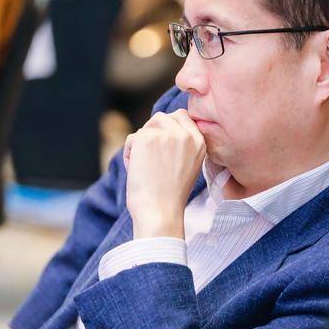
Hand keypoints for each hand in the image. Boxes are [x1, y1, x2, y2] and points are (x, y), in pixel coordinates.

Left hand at [123, 109, 205, 238]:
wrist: (160, 212)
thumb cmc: (170, 196)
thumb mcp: (188, 165)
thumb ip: (181, 144)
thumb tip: (161, 125)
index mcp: (199, 142)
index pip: (182, 115)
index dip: (167, 125)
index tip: (160, 142)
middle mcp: (185, 135)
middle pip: (161, 118)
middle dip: (151, 133)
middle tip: (148, 156)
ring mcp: (167, 135)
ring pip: (145, 128)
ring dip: (139, 145)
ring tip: (143, 167)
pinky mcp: (147, 138)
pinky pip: (132, 138)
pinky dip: (129, 154)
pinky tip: (135, 171)